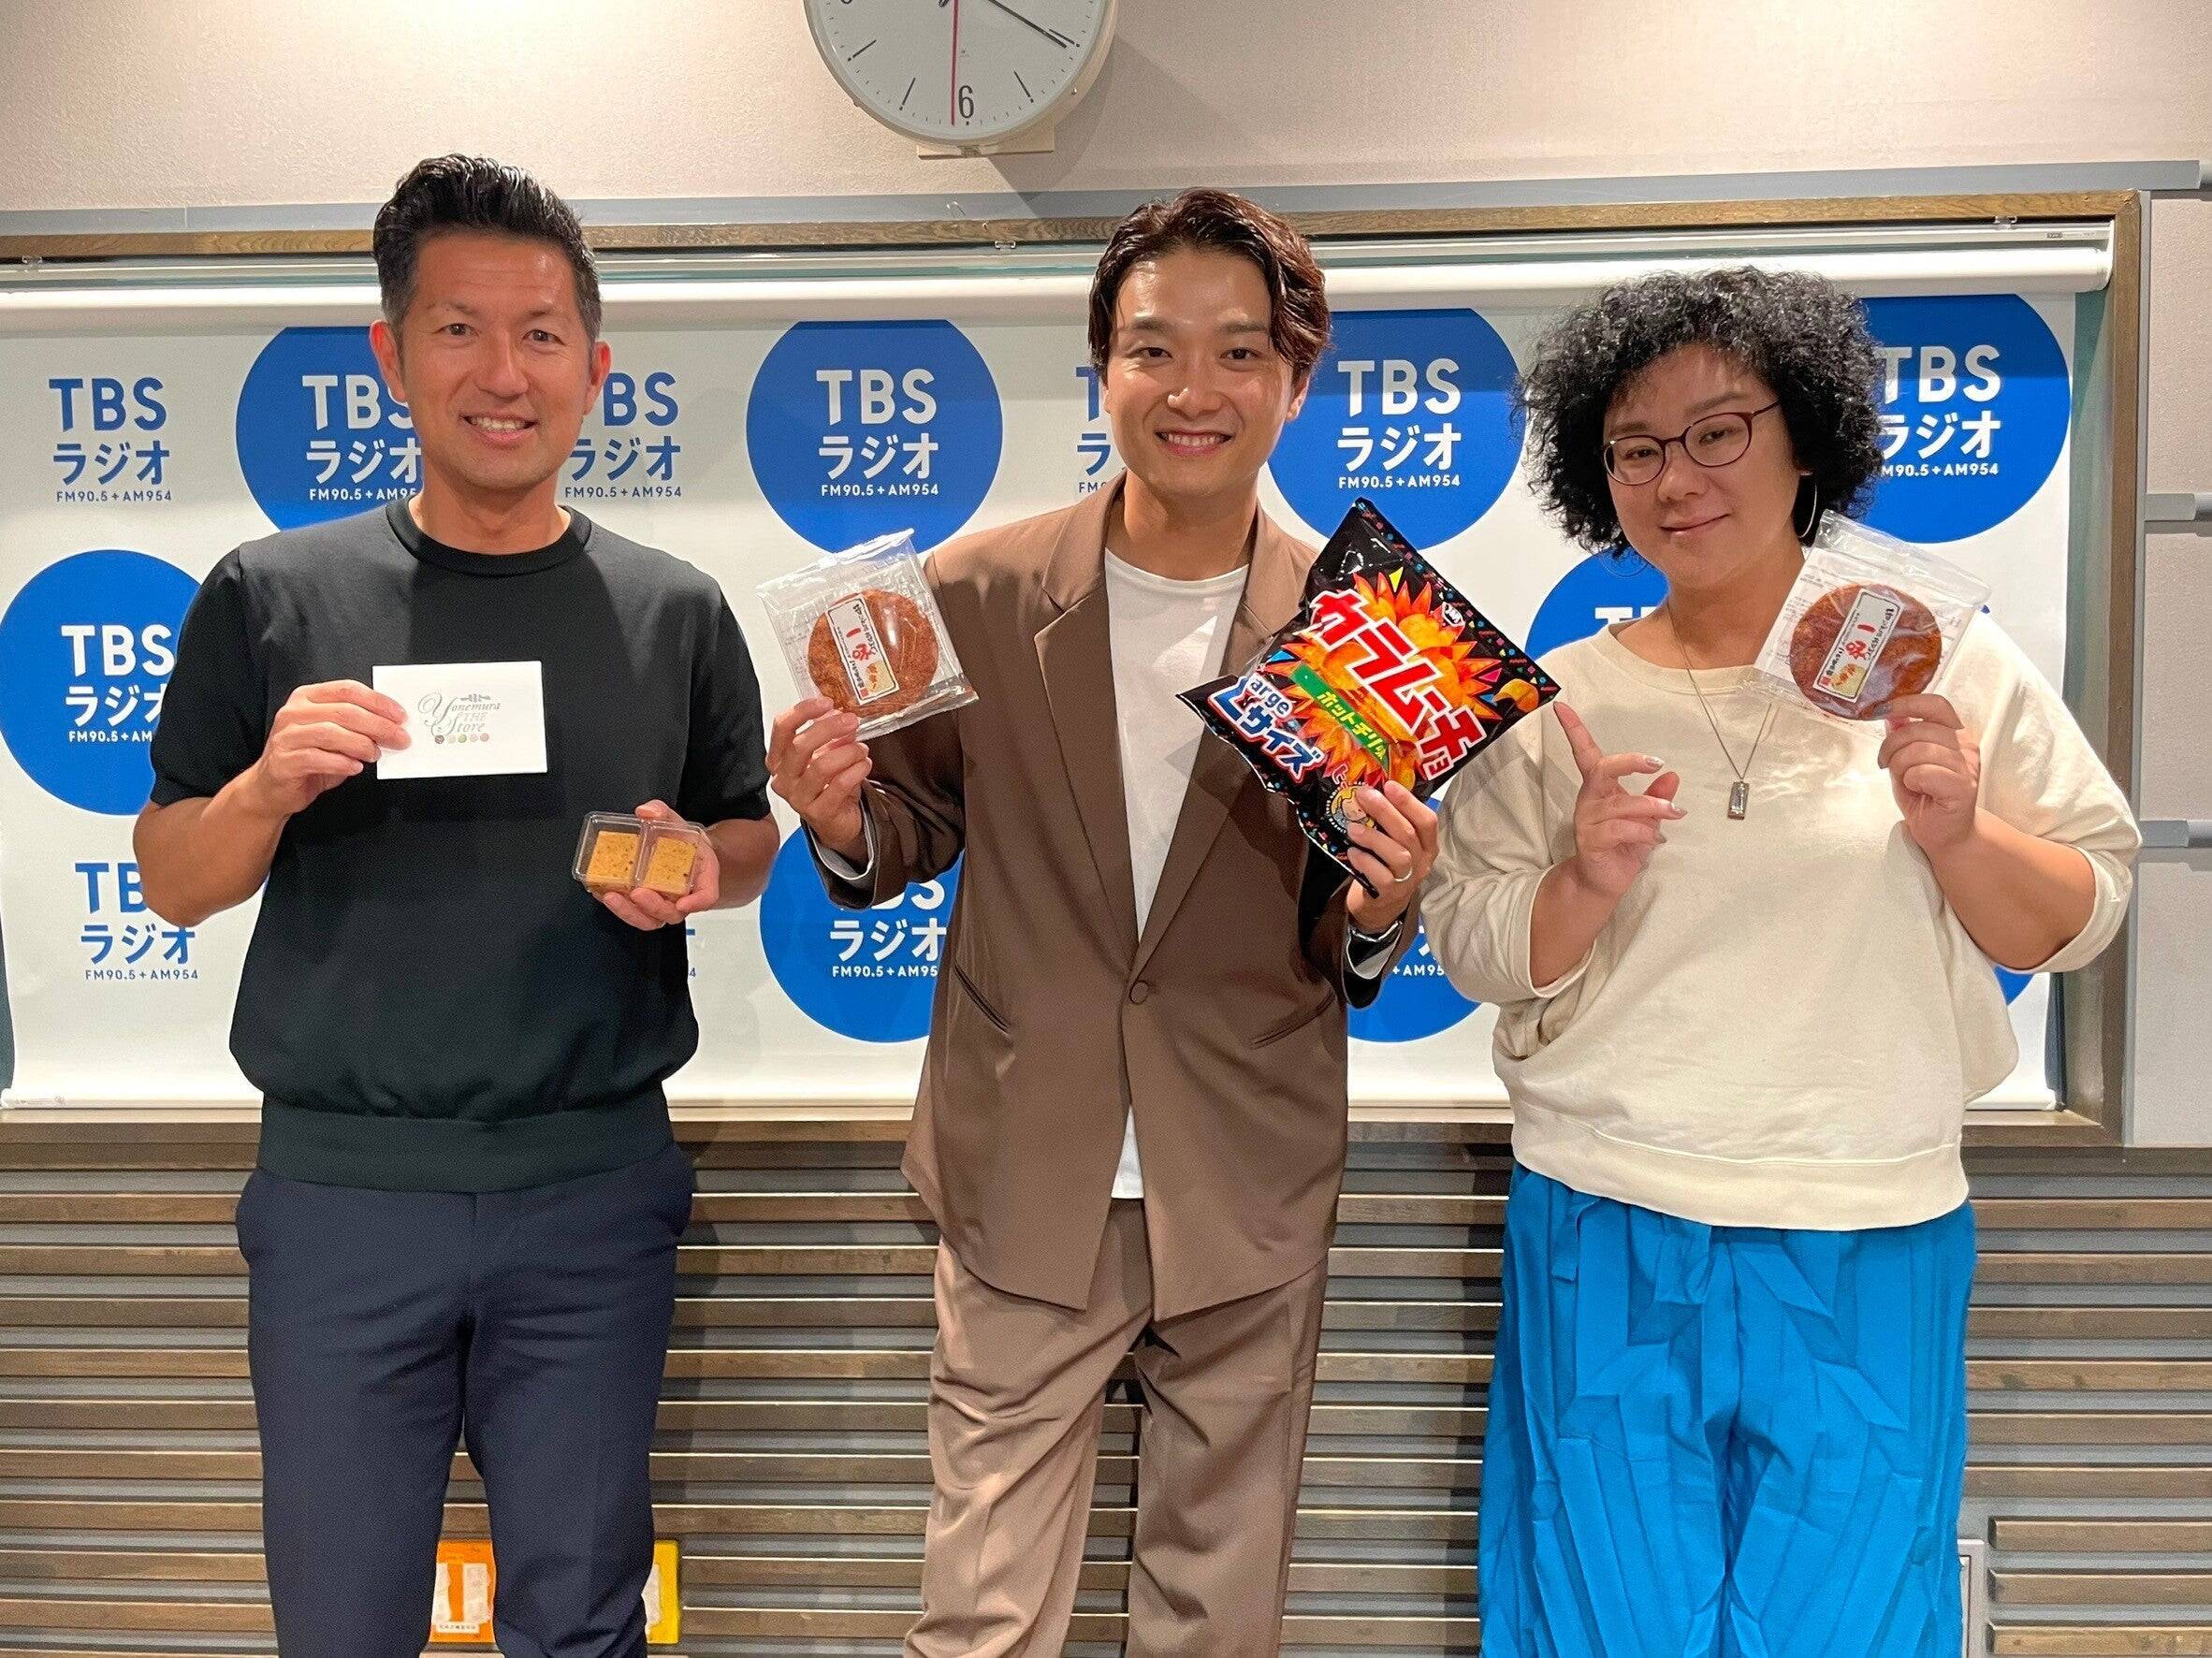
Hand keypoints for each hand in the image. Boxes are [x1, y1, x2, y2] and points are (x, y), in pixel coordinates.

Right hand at [243, 680, 407, 818]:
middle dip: (378, 725)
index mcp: (308, 698)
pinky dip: (341, 762)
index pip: (347, 690)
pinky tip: (355, 768)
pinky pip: (316, 758)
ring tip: (375, 755)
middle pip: (344, 711)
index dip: (378, 701)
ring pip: (330, 732)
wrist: (273, 788)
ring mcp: (286, 735)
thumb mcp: (336, 737)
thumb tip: (393, 728)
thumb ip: (357, 728)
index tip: (401, 716)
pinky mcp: (283, 760)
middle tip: (400, 739)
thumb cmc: (309, 759)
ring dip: (361, 744)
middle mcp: (294, 712)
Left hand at [598, 799, 719, 930]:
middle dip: (654, 907)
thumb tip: (645, 811)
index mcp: (702, 876)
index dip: (697, 903)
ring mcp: (664, 904)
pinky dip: (618, 907)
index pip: (708, 896)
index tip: (682, 903)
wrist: (676, 848)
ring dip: (630, 913)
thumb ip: (662, 812)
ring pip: (651, 920)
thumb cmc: (681, 839)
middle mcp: (684, 896)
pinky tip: (602, 893)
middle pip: (674, 913)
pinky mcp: (645, 907)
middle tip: (637, 893)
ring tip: (611, 896)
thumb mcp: (675, 820)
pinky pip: (634, 914)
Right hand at [768, 698, 872, 863]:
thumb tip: (841, 715)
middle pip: (800, 745)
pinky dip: (856, 771)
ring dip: (847, 752)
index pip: (782, 728)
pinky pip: (839, 786)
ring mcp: (798, 798)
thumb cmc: (828, 785)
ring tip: (862, 749)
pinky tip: (864, 764)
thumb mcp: (827, 754)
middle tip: (851, 721)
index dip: (803, 711)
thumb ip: (831, 735)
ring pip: (821, 766)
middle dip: (829, 728)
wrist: (836, 821)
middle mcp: (783, 778)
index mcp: (779, 759)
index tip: (826, 702)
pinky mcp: (818, 812)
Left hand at [1344, 780, 1439, 930]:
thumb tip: (1370, 791)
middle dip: (1385, 811)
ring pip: (1399, 855)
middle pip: (1408, 834)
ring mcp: (1408, 880)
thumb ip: (1389, 823)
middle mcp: (1422, 862)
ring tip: (1352, 828)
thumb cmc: (1387, 866)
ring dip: (1374, 838)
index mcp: (1427, 845)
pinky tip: (1353, 853)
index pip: (1427, 821)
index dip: (1409, 802)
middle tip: (1364, 796)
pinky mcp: (1390, 894)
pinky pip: (1381, 877)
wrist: (1381, 906)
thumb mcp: (1395, 843)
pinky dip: (1366, 862)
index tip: (1389, 785)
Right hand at [1556, 702, 1682, 903]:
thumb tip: (1673, 776)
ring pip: (1621, 803)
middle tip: (1656, 763)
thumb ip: (1657, 796)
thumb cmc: (1623, 845)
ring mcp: (1587, 820)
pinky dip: (1645, 831)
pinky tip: (1656, 839)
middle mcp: (1589, 799)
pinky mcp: (1590, 841)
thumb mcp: (1647, 818)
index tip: (1562, 705)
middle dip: (1630, 762)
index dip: (1573, 729)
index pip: (1585, 753)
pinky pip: (1621, 828)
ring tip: (1674, 812)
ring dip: (1652, 806)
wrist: (1603, 883)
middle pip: (1602, 768)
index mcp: (1599, 788)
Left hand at [1878, 694, 1980, 852]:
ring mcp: (1967, 765)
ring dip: (1900, 767)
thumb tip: (1890, 715)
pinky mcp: (1964, 786)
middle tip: (1885, 764)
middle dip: (1891, 747)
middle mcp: (1966, 745)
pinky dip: (1911, 781)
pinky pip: (1923, 772)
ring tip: (1905, 780)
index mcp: (1955, 733)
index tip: (1880, 711)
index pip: (1935, 704)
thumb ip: (1901, 737)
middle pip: (1918, 728)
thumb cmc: (1925, 796)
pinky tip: (1918, 790)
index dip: (1906, 703)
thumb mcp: (1905, 761)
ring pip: (1918, 750)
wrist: (1945, 833)